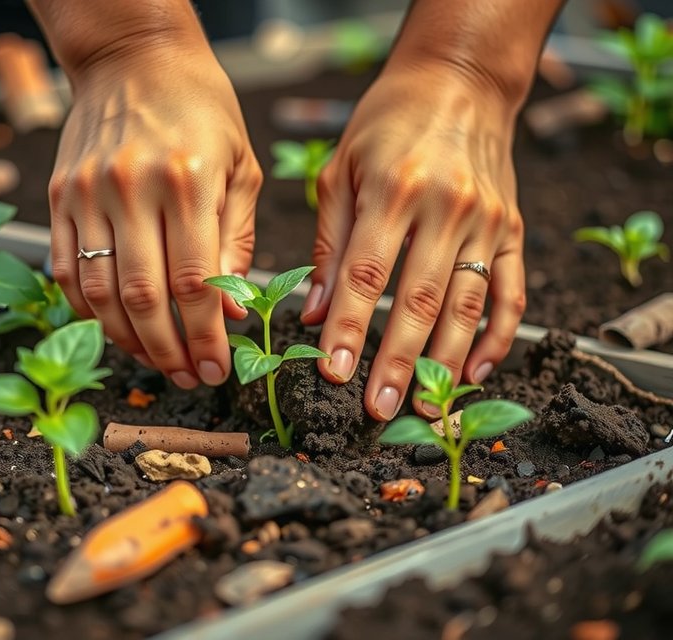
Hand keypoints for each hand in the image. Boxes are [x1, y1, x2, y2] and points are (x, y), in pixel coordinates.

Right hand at [48, 42, 260, 388]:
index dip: (205, 338)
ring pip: (99, 292)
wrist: (135, 59)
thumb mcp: (240, 169)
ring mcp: (87, 192)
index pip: (194, 283)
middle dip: (169, 352)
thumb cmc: (201, 111)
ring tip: (156, 362)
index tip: (217, 370)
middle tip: (189, 378)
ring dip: (128, 341)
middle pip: (143, 298)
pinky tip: (116, 329)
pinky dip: (88, 311)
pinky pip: (66, 270)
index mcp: (187, 181)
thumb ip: (236, 243)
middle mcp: (131, 188)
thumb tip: (231, 313)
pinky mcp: (59, 196)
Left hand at [302, 63, 525, 420]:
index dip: (351, 329)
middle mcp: (446, 208)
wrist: (458, 81)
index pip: (368, 276)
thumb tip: (315, 314)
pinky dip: (498, 337)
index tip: (333, 374)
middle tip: (378, 410)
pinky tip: (477, 371)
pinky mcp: (512, 229)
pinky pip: (511, 292)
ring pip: (469, 306)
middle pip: (421, 301)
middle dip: (397, 362)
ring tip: (424, 407)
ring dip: (446, 362)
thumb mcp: (341, 172)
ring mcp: (487, 221)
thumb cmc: (386, 125)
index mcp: (395, 190)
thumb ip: (329, 245)